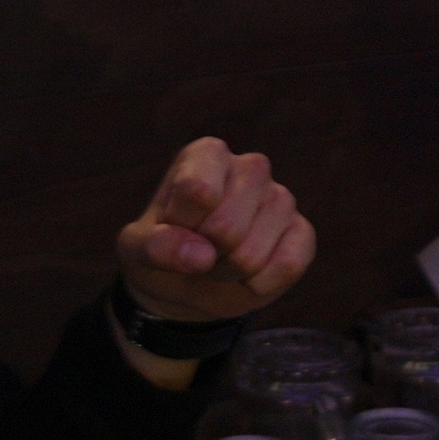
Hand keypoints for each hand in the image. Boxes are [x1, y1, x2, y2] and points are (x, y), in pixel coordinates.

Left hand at [117, 139, 313, 324]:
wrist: (187, 284)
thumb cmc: (161, 251)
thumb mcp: (137, 250)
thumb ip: (156, 246)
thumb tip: (202, 256)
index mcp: (207, 155)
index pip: (198, 191)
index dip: (181, 225)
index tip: (174, 226)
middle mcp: (250, 168)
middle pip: (227, 228)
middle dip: (206, 256)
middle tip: (199, 251)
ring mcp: (280, 198)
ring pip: (254, 253)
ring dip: (229, 273)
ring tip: (220, 262)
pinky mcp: (301, 232)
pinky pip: (288, 265)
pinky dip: (260, 284)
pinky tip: (248, 276)